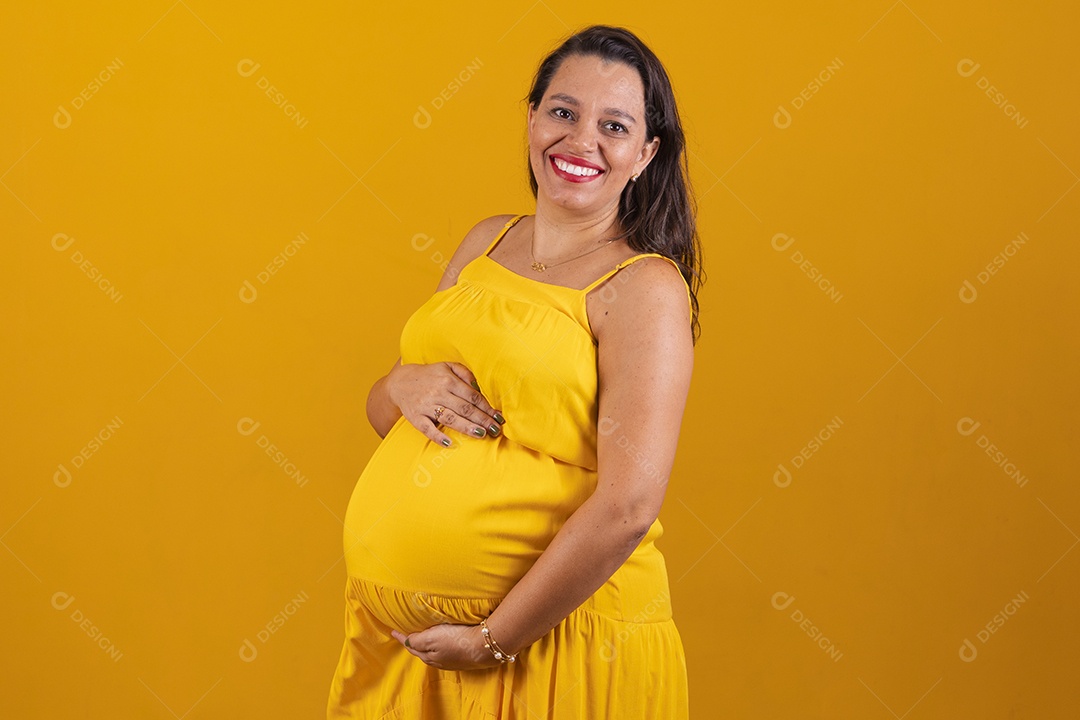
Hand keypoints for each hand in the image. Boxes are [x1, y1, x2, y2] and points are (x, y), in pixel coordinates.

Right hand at [386, 362, 503, 445]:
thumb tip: (479, 387)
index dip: (487, 408)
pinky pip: (427, 428)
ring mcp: (426, 406)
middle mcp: (438, 393)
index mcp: (448, 380)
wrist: (400, 382)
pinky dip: (437, 436)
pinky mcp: (415, 417)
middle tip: (495, 430)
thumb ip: (465, 373)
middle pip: (464, 408)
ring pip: (450, 418)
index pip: (472, 396)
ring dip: (467, 427)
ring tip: (481, 434)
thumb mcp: (447, 367)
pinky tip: (449, 443)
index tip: (499, 417)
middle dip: (482, 420)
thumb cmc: (429, 375)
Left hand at [391, 624, 500, 670]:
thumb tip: (407, 641)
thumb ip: (417, 640)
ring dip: (425, 645)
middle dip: (412, 643)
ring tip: (422, 636)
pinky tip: (442, 642)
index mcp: (428, 656)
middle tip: (406, 633)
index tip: (393, 631)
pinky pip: (444, 653)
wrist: (484, 646)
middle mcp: (437, 661)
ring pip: (432, 653)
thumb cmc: (457, 639)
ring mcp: (450, 661)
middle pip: (420, 651)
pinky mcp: (462, 658)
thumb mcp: (432, 637)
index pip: (410, 645)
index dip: (402, 637)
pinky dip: (437, 647)